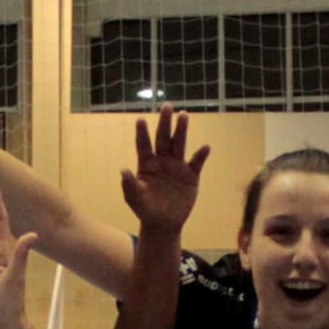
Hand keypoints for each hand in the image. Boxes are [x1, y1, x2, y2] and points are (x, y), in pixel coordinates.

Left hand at [120, 108, 208, 235]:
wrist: (163, 223)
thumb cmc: (146, 209)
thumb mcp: (135, 199)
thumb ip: (129, 185)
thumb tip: (123, 170)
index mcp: (147, 164)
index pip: (144, 145)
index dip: (142, 133)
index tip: (140, 120)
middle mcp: (162, 161)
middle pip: (163, 138)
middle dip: (165, 122)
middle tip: (167, 106)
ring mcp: (177, 166)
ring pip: (179, 144)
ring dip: (181, 131)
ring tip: (183, 115)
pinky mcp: (191, 175)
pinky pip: (196, 163)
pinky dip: (201, 155)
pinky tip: (205, 147)